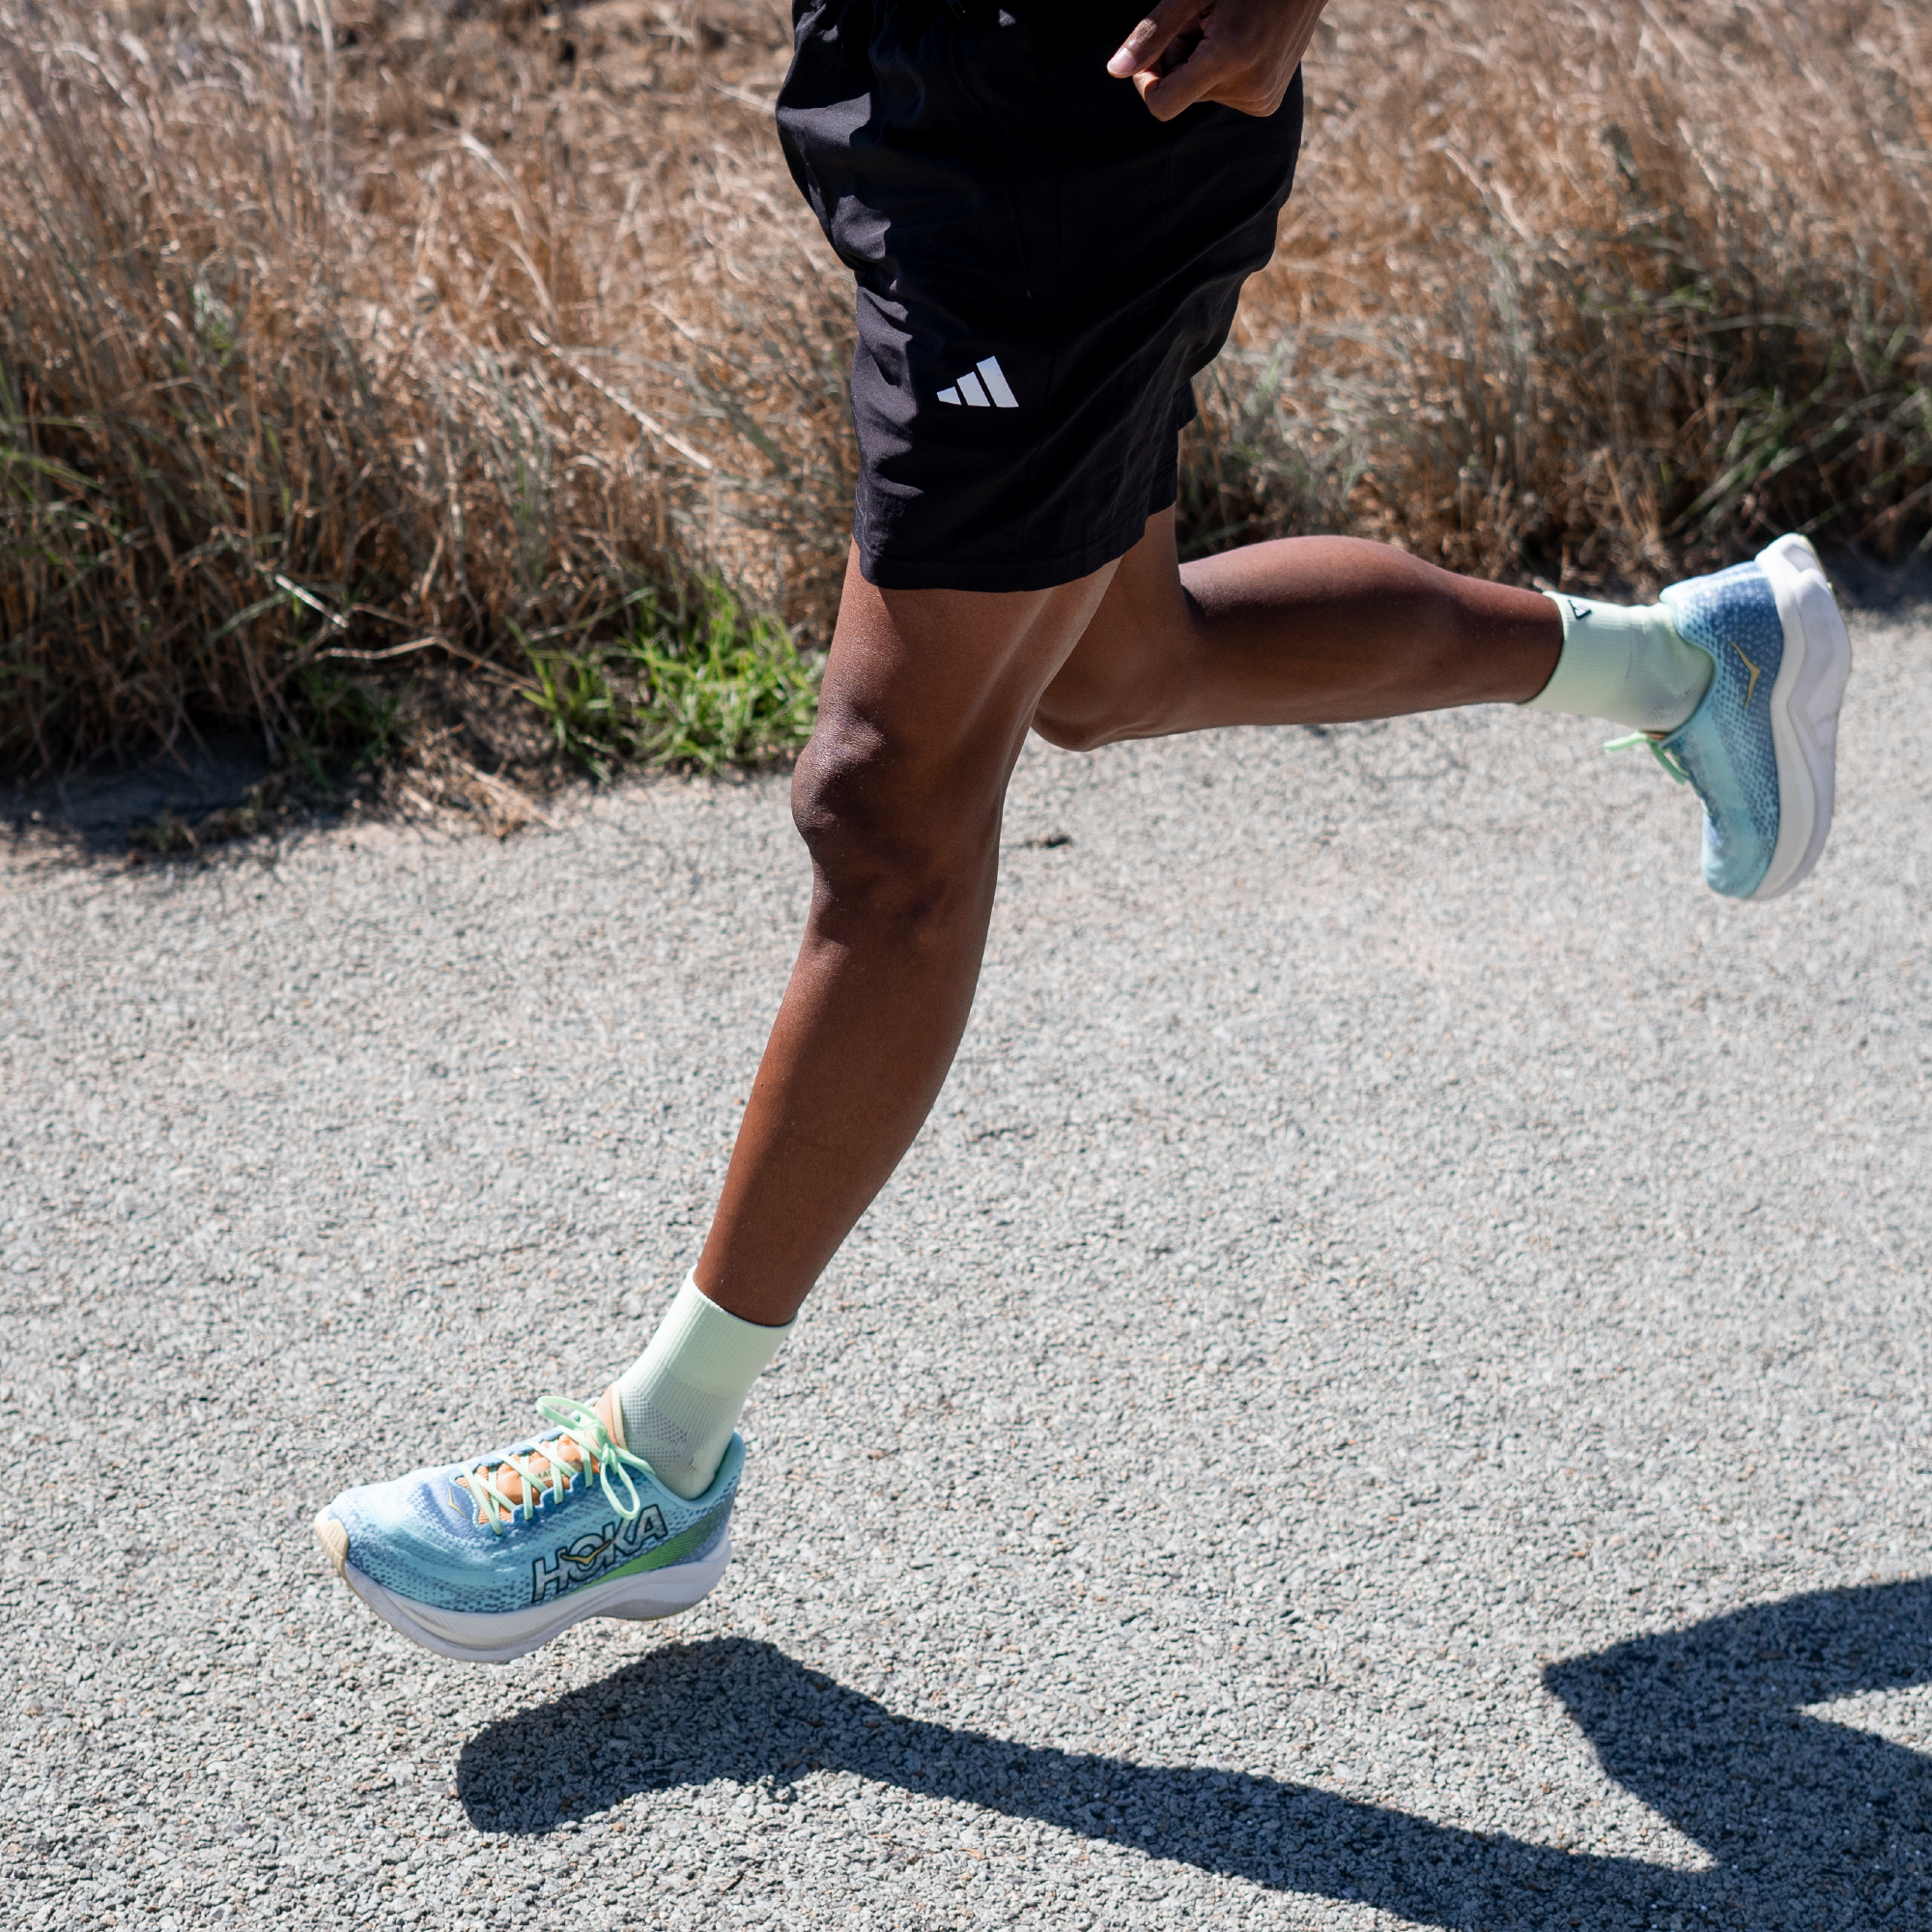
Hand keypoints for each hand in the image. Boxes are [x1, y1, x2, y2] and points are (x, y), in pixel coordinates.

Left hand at [1106, 0, 1328, 122]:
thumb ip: (1153, 34)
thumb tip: (1115, 70)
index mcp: (1229, 58)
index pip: (1162, 104)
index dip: (1146, 83)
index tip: (1148, 56)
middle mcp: (1249, 87)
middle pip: (1182, 96)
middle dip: (1180, 62)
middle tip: (1202, 23)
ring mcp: (1262, 99)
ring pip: (1202, 95)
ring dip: (1201, 65)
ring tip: (1224, 29)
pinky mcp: (1268, 103)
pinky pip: (1223, 97)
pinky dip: (1221, 73)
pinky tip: (1239, 44)